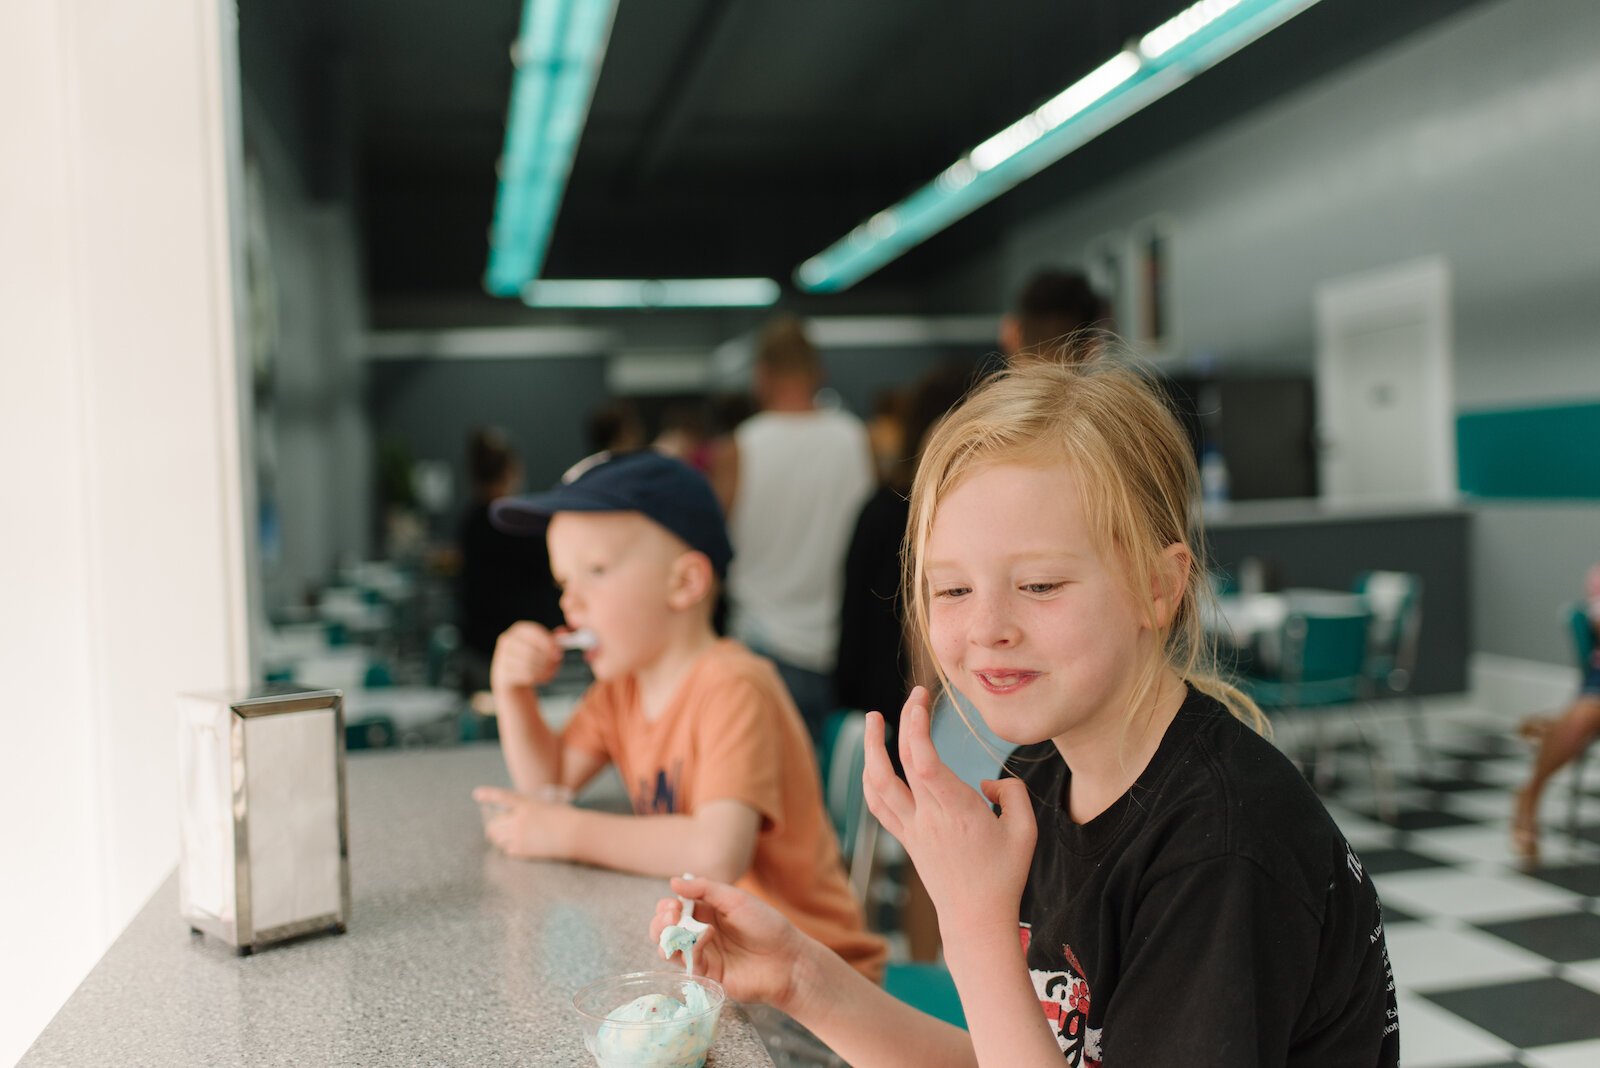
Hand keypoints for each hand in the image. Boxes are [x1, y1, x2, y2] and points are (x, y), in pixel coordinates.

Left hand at [473, 786, 575, 860]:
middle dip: (492, 826)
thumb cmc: (567, 818)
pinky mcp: (523, 850)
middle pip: (494, 823)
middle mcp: (519, 819)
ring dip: (499, 838)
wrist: (575, 834)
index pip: (501, 797)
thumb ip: (530, 810)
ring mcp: (519, 835)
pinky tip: (516, 847)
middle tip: (493, 829)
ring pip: (498, 838)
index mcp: (526, 804)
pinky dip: (509, 848)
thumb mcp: (547, 807)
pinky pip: (507, 850)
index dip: (488, 795)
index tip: (476, 794)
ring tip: (503, 839)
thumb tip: (520, 816)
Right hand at [488, 622, 563, 691]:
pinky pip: (524, 676)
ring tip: (548, 673)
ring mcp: (502, 657)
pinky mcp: (502, 673)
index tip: (558, 653)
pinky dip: (536, 679)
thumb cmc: (534, 660)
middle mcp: (508, 640)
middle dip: (547, 661)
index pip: (534, 633)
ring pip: (528, 666)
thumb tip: (563, 632)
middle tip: (555, 666)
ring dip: (543, 672)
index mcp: (520, 630)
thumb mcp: (545, 648)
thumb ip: (556, 639)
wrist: (515, 680)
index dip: (548, 643)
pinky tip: (539, 679)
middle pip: (531, 651)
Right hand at [649, 876, 808, 1009]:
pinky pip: (685, 963)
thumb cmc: (767, 925)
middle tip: (670, 916)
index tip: (673, 905)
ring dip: (666, 937)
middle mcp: (701, 932)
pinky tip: (704, 939)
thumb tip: (673, 882)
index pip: (675, 908)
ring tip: (675, 928)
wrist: (787, 960)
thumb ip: (704, 889)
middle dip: (661, 922)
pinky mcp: (706, 975)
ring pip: (669, 948)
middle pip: (666, 929)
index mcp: (707, 911)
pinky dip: (689, 949)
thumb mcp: (735, 899)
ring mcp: (703, 954)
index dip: (667, 906)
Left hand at [863, 687, 1036, 942]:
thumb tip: (986, 782)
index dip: (916, 726)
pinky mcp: (906, 839)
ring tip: (875, 721)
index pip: (924, 763)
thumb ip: (1014, 795)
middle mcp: (928, 818)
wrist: (976, 920)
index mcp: (957, 812)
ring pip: (877, 786)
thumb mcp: (1027, 832)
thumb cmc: (1005, 876)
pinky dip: (871, 778)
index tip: (922, 699)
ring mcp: (912, 830)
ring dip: (872, 749)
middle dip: (900, 724)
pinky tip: (875, 761)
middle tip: (912, 697)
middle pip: (898, 766)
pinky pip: (879, 804)